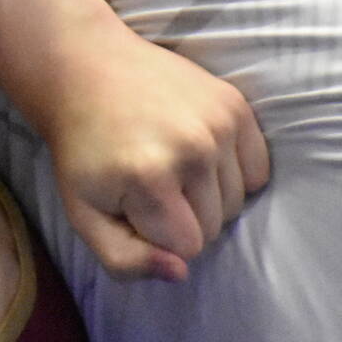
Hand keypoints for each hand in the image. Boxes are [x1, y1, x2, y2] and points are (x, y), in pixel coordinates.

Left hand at [41, 33, 269, 282]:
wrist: (86, 69)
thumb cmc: (83, 150)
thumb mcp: (82, 213)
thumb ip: (124, 260)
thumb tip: (180, 272)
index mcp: (149, 178)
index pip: (187, 248)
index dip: (159, 237)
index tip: (132, 207)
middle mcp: (192, 148)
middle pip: (216, 225)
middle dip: (184, 218)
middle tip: (147, 183)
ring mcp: (218, 122)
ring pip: (238, 201)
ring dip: (209, 196)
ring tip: (170, 166)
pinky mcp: (234, 104)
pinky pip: (258, 170)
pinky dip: (234, 172)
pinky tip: (198, 154)